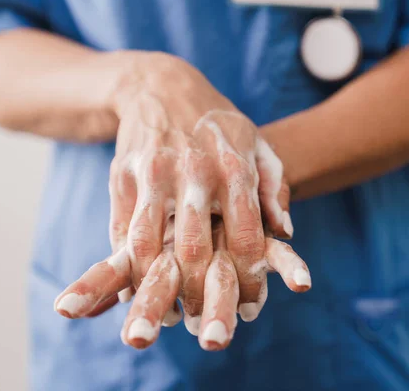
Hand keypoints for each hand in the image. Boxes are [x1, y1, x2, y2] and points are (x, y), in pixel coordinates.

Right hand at [53, 52, 309, 346]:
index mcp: (236, 168)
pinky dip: (127, 266)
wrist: (160, 87)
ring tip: (169, 313)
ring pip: (151, 245)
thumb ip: (275, 188)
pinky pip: (122, 231)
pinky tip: (136, 287)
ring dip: (157, 288)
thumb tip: (286, 232)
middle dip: (202, 293)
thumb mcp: (257, 145)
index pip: (247, 236)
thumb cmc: (217, 124)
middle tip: (206, 320)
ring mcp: (155, 174)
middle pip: (197, 249)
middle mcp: (196, 173)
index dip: (250, 278)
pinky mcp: (123, 176)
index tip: (250, 306)